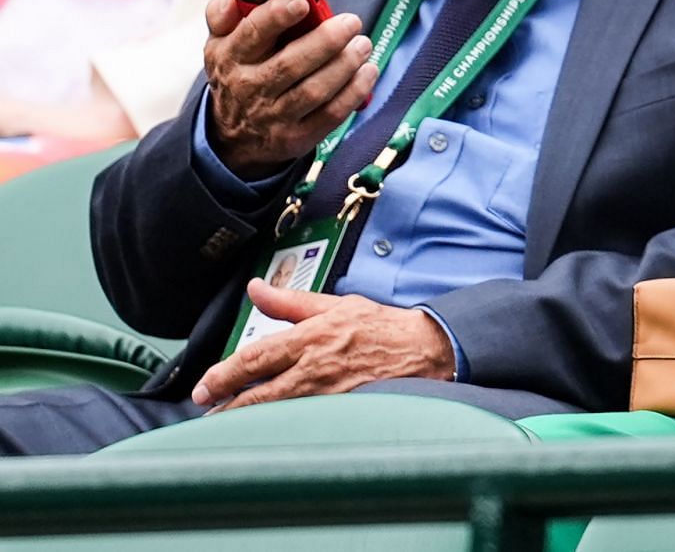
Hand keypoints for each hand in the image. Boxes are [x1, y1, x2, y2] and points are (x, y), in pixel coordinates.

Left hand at [191, 279, 454, 411]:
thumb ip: (290, 303)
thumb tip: (256, 288)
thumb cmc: (379, 326)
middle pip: (259, 392)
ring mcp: (328, 394)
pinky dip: (278, 427)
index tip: (205, 387)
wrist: (424, 349)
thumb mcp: (335, 304)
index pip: (256, 357)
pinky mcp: (340, 411)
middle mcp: (316, 367)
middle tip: (206, 409)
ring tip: (225, 424)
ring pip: (275, 412)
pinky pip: (300, 422)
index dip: (225, 374)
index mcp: (311, 337)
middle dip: (227, 404)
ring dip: (247, 419)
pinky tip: (265, 431)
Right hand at [203, 0, 376, 179]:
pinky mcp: (297, 136)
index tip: (303, 2)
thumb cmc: (238, 73)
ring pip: (314, 90)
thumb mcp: (219, 43)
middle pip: (290, 64)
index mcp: (231, 56)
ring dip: (344, 65)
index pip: (252, 34)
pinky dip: (353, 92)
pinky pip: (330, 114)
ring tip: (363, 44)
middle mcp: (250, 87)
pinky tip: (367, 72)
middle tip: (351, 22)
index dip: (277, 16)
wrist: (234, 135)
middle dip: (326, 41)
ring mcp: (274, 116)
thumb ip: (223, 14)